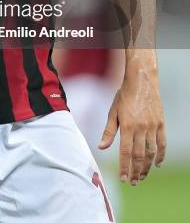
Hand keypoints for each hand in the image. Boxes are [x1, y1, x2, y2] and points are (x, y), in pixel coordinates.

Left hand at [98, 67, 165, 185]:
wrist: (141, 81)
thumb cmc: (124, 95)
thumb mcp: (113, 111)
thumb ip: (109, 131)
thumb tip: (101, 147)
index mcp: (127, 126)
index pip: (126, 152)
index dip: (124, 167)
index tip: (123, 179)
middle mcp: (141, 128)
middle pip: (139, 156)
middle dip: (135, 171)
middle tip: (133, 182)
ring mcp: (153, 127)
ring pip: (151, 152)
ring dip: (147, 167)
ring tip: (142, 177)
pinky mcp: (161, 124)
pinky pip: (162, 144)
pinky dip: (160, 156)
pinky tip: (156, 164)